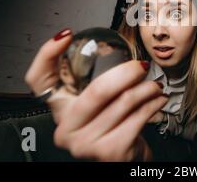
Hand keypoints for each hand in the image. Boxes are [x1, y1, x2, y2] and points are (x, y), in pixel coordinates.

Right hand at [25, 29, 167, 160]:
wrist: (126, 159)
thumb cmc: (114, 128)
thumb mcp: (99, 104)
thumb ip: (97, 83)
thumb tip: (111, 50)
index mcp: (60, 110)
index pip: (38, 80)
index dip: (46, 54)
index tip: (66, 35)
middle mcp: (65, 129)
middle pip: (96, 91)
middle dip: (127, 73)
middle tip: (142, 66)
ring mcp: (85, 143)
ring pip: (124, 102)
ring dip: (147, 90)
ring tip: (155, 86)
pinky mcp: (108, 151)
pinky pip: (138, 117)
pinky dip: (153, 105)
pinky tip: (158, 100)